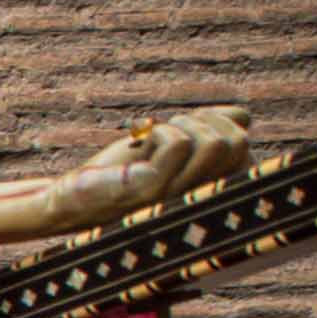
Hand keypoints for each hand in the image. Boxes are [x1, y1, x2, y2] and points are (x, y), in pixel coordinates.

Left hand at [42, 105, 250, 231]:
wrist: (70, 200)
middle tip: (173, 128)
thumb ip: (206, 132)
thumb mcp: (169, 149)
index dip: (219, 126)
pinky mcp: (152, 191)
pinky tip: (139, 144)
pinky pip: (179, 143)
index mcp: (207, 194)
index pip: (245, 152)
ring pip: (217, 143)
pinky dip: (160, 130)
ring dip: (185, 123)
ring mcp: (178, 197)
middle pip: (239, 144)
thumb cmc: (120, 174)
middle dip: (208, 120)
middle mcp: (199, 201)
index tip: (185, 128)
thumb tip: (244, 116)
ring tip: (155, 135)